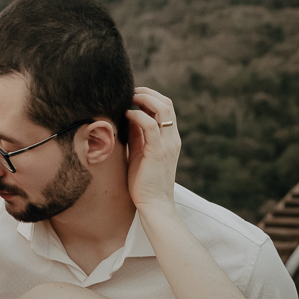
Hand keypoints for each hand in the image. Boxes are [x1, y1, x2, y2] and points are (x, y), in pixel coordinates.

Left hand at [126, 87, 180, 210]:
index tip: (131, 96)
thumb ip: (137, 136)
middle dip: (146, 93)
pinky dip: (138, 115)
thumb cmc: (144, 183)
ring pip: (162, 108)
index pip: (166, 108)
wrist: (154, 205)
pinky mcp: (158, 152)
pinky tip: (126, 115)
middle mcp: (172, 139)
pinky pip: (151, 125)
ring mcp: (167, 144)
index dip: (149, 97)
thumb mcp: (140, 153)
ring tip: (127, 99)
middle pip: (166, 103)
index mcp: (170, 139)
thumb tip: (127, 117)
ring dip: (143, 99)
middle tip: (127, 92)